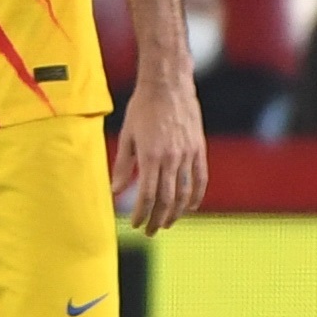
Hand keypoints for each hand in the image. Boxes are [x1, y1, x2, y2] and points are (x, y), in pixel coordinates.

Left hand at [112, 76, 207, 235]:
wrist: (168, 86)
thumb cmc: (142, 108)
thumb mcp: (127, 135)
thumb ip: (123, 165)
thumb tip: (116, 190)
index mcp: (150, 155)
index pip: (147, 194)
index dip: (141, 213)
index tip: (134, 224)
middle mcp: (171, 158)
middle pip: (167, 199)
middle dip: (157, 218)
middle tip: (149, 231)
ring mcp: (188, 155)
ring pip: (185, 193)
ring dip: (176, 212)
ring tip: (166, 224)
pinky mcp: (199, 150)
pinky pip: (200, 179)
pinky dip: (196, 196)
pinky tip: (190, 207)